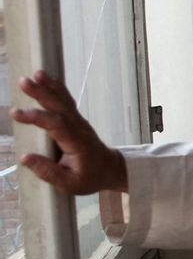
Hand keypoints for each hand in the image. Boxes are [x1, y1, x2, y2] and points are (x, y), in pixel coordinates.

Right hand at [7, 70, 128, 193]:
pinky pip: (65, 101)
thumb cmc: (90, 177)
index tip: (17, 114)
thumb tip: (25, 158)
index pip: (57, 125)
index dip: (37, 117)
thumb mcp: (70, 184)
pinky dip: (56, 88)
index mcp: (78, 143)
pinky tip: (45, 77)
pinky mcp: (75, 119)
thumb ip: (48, 172)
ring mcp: (78, 122)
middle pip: (61, 107)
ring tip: (35, 74)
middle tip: (24, 81)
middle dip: (42, 93)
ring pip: (64, 101)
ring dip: (49, 86)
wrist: (110, 169)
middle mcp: (79, 128)